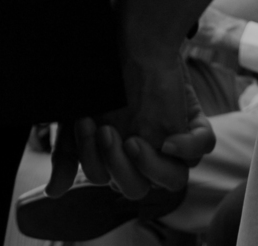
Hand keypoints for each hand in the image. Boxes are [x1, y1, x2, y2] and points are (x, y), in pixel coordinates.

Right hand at [48, 66, 214, 200]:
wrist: (127, 41)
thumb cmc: (101, 83)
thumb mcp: (74, 121)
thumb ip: (66, 157)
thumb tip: (54, 192)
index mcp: (119, 163)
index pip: (108, 180)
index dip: (95, 160)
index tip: (87, 124)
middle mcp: (146, 160)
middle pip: (138, 189)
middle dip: (119, 166)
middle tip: (108, 132)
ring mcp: (171, 145)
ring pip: (174, 181)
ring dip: (153, 168)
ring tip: (134, 142)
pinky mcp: (191, 125)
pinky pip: (203, 148)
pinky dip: (188, 149)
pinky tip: (169, 140)